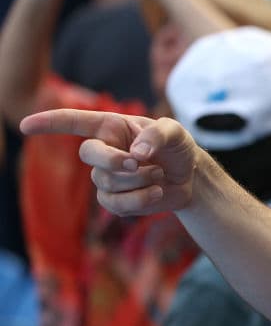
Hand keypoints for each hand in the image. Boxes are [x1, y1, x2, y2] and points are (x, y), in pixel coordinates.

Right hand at [19, 109, 201, 214]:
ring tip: (159, 174)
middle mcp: (103, 151)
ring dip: (139, 180)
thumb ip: (159, 134)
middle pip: (88, 154)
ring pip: (107, 182)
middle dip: (113, 160)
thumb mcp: (176, 132)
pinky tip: (157, 191)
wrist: (189, 177)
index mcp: (110, 127)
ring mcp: (105, 177)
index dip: (49, 123)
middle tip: (139, 163)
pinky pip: (117, 204)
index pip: (73, 122)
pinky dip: (142, 199)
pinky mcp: (114, 200)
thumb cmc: (177, 148)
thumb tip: (136, 152)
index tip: (26, 125)